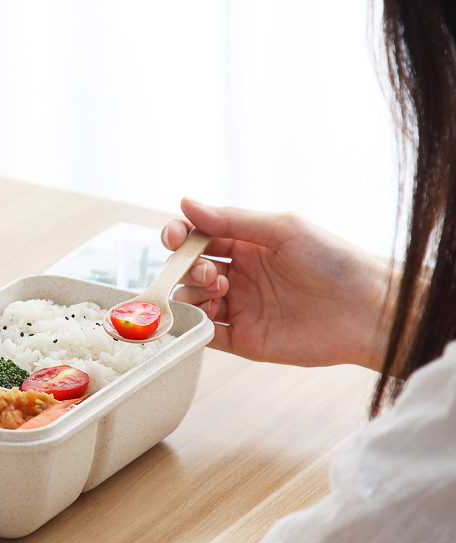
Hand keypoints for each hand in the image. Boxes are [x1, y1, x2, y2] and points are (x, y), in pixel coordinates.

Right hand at [162, 198, 395, 369]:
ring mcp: (239, 308)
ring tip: (218, 292)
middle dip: (189, 269)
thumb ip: (232, 220)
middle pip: (190, 271)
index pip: (198, 238)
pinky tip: (205, 315)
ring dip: (191, 295)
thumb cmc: (334, 262)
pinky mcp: (242, 339)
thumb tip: (186, 203)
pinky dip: (194, 325)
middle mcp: (239, 276)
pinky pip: (204, 334)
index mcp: (246, 245)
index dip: (180, 236)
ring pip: (191, 301)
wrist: (367, 311)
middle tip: (213, 273)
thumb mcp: (282, 229)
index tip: (175, 238)